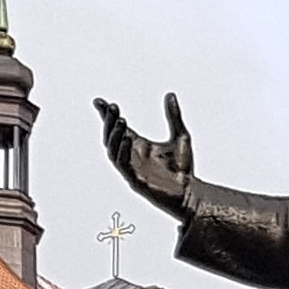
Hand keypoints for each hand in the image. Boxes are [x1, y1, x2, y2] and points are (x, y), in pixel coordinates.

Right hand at [96, 92, 196, 215]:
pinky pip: (123, 165)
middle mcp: (132, 157)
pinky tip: (127, 138)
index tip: (99, 102)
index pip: (118, 129)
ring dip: (114, 135)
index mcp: (139, 146)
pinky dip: (123, 151)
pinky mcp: (136, 180)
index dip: (107, 116)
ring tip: (120, 119)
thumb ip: (174, 116)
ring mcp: (132, 169)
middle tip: (113, 107)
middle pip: (112, 137)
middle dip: (109, 122)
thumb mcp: (180, 136)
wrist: (190, 194)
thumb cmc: (183, 169)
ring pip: (113, 151)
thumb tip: (170, 95)